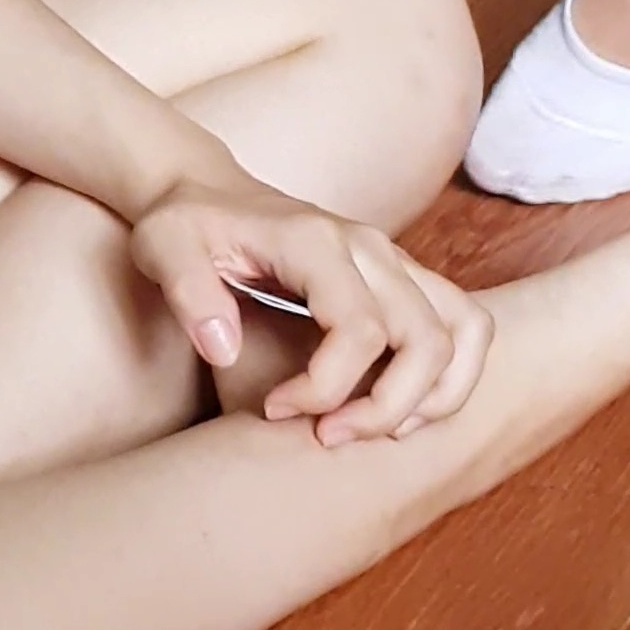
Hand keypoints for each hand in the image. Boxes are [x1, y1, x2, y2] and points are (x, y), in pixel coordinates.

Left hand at [126, 171, 493, 444]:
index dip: (325, 388)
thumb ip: (188, 294)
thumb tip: (224, 350)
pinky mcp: (405, 277)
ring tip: (375, 431)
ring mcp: (395, 260)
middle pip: (426, 338)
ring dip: (434, 397)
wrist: (207, 191)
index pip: (358, 329)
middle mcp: (370, 248)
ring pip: (465, 331)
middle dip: (386, 407)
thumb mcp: (163, 249)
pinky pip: (465, 324)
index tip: (273, 408)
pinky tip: (400, 410)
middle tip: (327, 437)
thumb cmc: (186, 227)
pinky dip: (451, 376)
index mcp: (315, 242)